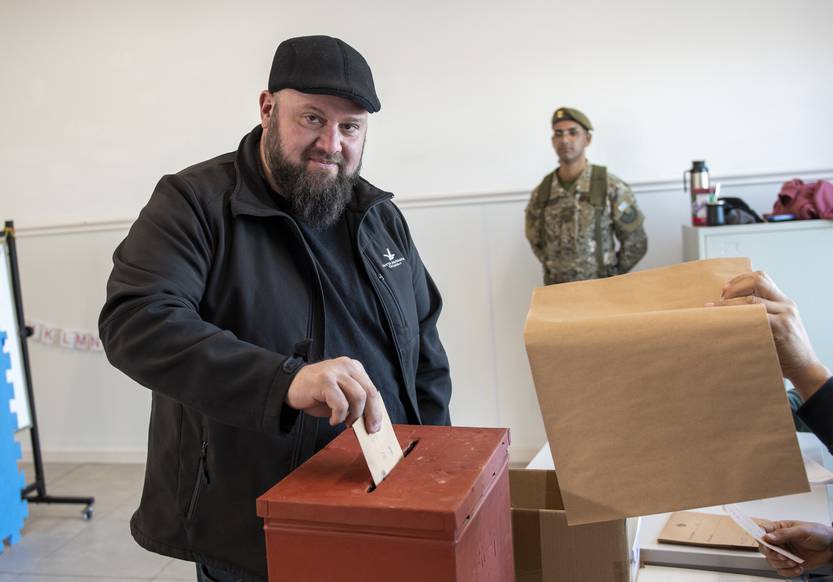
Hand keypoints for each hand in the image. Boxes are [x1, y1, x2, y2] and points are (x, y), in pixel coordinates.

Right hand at [285, 357, 382, 432]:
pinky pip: (340, 403)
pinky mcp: (325, 380)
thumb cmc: (317, 393)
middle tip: (368, 430)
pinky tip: (332, 420)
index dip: (377, 410)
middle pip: (369, 392)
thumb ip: (355, 401)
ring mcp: (336, 371)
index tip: (376, 425)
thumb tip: (371, 420)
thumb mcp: (341, 394)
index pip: (372, 390)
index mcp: (354, 368)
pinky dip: (338, 416)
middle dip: (371, 415)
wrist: (290, 386)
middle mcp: (347, 366)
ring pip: (358, 396)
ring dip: (354, 415)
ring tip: (345, 422)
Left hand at [709, 271, 830, 398]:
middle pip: (757, 280)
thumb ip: (759, 315)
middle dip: (734, 288)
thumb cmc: (784, 349)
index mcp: (783, 301)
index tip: (724, 290)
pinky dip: (737, 317)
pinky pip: (755, 316)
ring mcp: (785, 315)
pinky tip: (725, 323)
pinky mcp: (781, 328)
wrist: (805, 367)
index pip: (761, 277)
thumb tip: (727, 310)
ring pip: (752, 300)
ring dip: (729, 304)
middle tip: (719, 299)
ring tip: (714, 310)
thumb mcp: (776, 326)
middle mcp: (785, 304)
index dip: (739, 280)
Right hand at [759, 520, 832, 576]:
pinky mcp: (790, 563)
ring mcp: (784, 553)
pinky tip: (798, 568)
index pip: (763, 531)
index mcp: (779, 529)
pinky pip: (782, 571)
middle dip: (773, 555)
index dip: (761, 537)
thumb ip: (785, 534)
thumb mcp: (802, 531)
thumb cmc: (818, 534)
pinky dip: (788, 572)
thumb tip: (768, 537)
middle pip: (764, 549)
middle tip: (783, 556)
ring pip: (772, 561)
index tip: (766, 544)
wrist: (832, 547)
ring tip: (793, 562)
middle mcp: (779, 541)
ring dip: (781, 564)